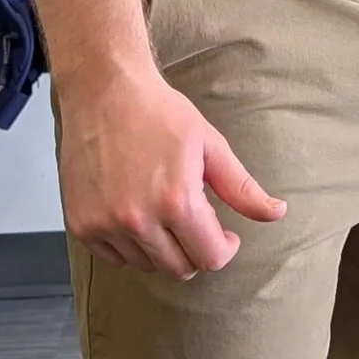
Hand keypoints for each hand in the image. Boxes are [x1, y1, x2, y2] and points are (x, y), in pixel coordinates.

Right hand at [57, 60, 285, 279]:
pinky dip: (129, 245)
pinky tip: (136, 214)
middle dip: (194, 250)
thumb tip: (277, 213)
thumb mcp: (210, 145)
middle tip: (194, 221)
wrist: (104, 90)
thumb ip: (241, 188)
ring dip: (161, 247)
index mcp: (176, 201)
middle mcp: (138, 220)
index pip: (209, 258)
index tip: (224, 234)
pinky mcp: (81, 224)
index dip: (223, 249)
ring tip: (162, 211)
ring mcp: (105, 225)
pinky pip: (114, 258)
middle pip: (179, 268)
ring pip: (147, 265)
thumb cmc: (158, 113)